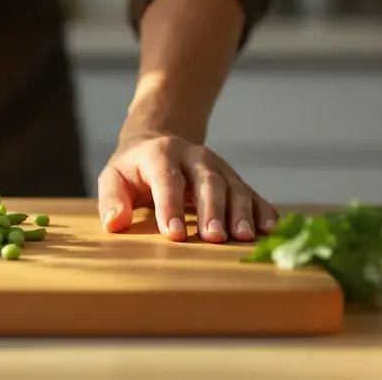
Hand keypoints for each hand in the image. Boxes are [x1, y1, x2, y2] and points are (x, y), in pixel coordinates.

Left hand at [96, 134, 277, 242]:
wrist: (160, 143)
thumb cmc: (134, 170)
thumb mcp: (114, 177)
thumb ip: (112, 199)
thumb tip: (114, 223)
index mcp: (161, 154)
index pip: (167, 179)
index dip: (170, 206)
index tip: (174, 234)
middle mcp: (195, 157)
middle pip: (207, 182)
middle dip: (212, 210)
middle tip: (214, 238)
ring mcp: (219, 167)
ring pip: (234, 187)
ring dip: (241, 213)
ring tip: (242, 238)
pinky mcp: (235, 179)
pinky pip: (253, 194)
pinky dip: (263, 210)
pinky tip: (269, 229)